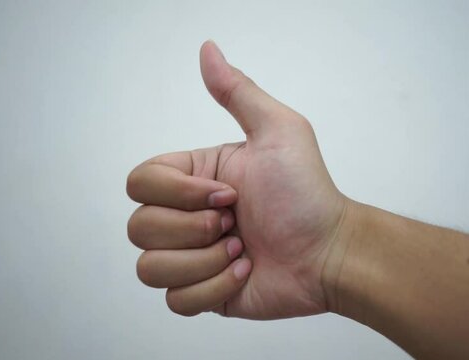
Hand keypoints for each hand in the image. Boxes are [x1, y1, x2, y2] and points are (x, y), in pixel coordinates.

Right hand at [126, 41, 348, 318]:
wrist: (330, 252)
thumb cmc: (308, 193)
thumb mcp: (278, 131)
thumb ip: (238, 93)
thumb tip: (207, 50)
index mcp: (192, 179)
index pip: (139, 182)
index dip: (179, 194)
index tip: (229, 193)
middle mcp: (185, 216)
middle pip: (138, 227)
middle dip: (193, 229)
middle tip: (236, 223)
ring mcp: (191, 257)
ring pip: (149, 268)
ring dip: (203, 262)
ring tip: (241, 250)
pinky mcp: (202, 292)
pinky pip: (175, 301)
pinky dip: (214, 288)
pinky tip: (245, 272)